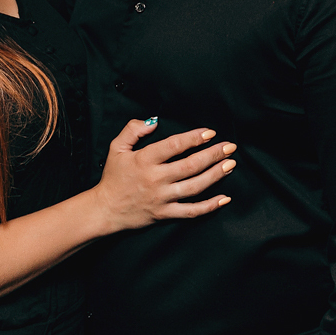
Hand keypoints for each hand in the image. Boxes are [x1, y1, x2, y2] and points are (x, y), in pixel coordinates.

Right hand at [91, 119, 235, 233]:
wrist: (105, 209)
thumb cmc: (113, 178)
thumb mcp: (116, 148)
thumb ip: (132, 130)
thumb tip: (153, 121)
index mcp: (144, 160)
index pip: (174, 146)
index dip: (194, 138)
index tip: (210, 133)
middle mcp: (155, 179)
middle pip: (190, 165)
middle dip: (213, 155)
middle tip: (230, 147)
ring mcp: (162, 198)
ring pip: (195, 186)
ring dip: (215, 175)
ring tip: (230, 165)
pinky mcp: (165, 214)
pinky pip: (191, 211)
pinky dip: (209, 206)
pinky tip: (224, 198)